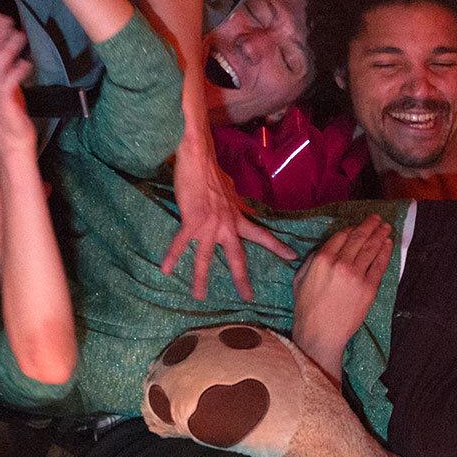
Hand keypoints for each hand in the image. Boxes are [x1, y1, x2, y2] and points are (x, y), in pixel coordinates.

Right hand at [0, 15, 36, 153]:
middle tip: (7, 19)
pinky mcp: (4, 106)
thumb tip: (6, 41)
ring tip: (20, 35)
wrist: (12, 141)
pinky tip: (26, 63)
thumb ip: (1, 66)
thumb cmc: (11, 110)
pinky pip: (7, 85)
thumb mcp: (2, 84)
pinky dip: (16, 72)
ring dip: (8, 48)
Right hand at [163, 144, 296, 300]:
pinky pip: (181, 243)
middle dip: (242, 278)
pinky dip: (172, 256)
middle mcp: (227, 225)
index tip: (291, 257)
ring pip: (206, 258)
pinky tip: (165, 270)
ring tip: (199, 296)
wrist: (199, 159)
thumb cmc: (211, 173)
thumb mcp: (230, 190)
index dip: (277, 246)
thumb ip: (236, 203)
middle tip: (247, 297)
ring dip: (201, 278)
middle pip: (237, 256)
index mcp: (237, 217)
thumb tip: (242, 207)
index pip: (261, 235)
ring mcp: (210, 225)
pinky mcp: (192, 221)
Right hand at [291, 215, 393, 380]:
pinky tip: (388, 244)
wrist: (321, 334)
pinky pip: (379, 265)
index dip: (350, 229)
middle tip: (377, 218)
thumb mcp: (300, 279)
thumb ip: (311, 260)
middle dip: (369, 226)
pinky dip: (385, 252)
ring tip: (386, 227)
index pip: (340, 236)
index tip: (356, 227)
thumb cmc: (307, 309)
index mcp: (322, 260)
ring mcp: (356, 275)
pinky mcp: (369, 288)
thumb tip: (325, 249)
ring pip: (371, 248)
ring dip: (380, 235)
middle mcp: (340, 263)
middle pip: (358, 238)